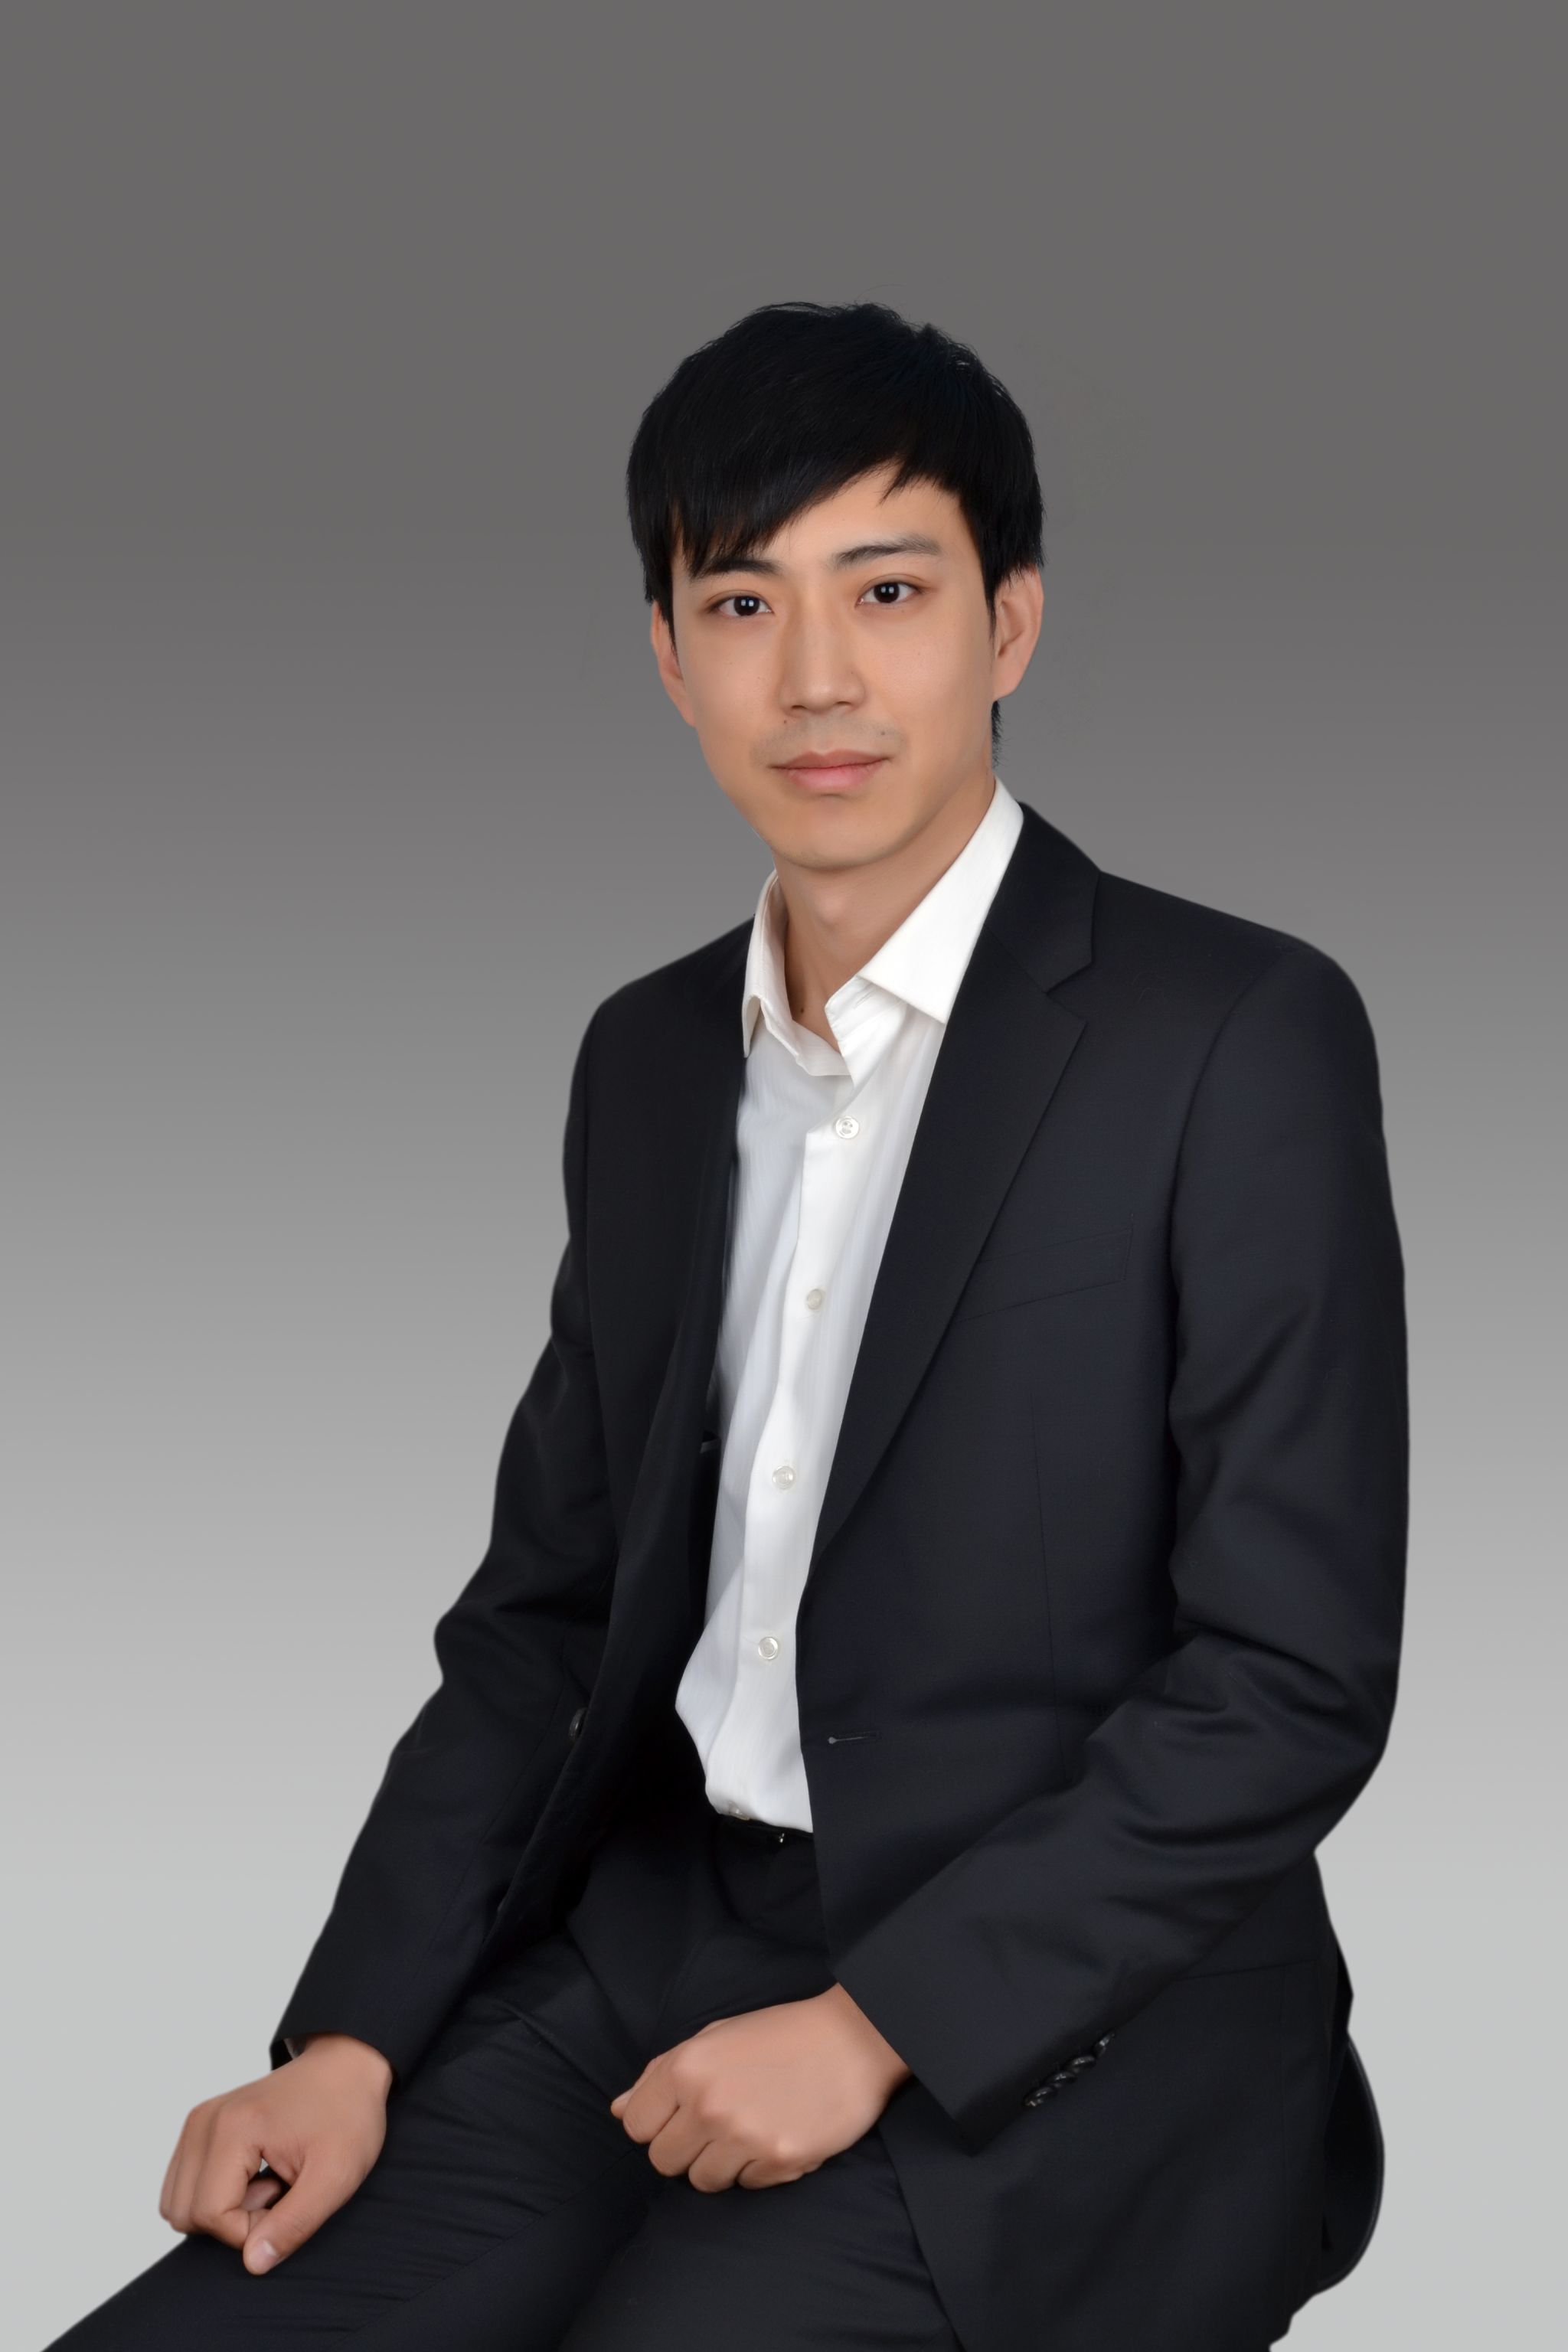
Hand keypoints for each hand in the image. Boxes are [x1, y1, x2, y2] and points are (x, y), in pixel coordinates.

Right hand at [159, 2032, 393, 2273]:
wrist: (346, 2066)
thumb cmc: (347, 2115)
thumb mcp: (337, 2175)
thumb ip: (294, 2224)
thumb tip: (252, 2263)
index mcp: (233, 2128)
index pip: (211, 2215)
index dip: (249, 2229)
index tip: (289, 2202)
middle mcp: (204, 2121)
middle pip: (185, 2213)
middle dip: (232, 2220)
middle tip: (278, 2191)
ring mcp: (198, 2121)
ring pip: (179, 2203)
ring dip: (224, 2208)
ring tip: (269, 2181)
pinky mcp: (199, 2126)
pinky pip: (185, 2186)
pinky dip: (217, 2193)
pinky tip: (257, 2173)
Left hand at [608, 1983, 910, 2191]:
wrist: (853, 2038)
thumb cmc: (780, 2034)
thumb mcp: (713, 2037)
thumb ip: (661, 2075)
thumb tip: (618, 2109)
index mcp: (687, 2067)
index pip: (635, 2125)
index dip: (656, 2122)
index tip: (681, 2113)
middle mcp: (708, 2104)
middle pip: (663, 2161)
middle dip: (684, 2147)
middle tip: (717, 2125)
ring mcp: (743, 2136)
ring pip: (701, 2181)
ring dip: (720, 2163)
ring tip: (748, 2130)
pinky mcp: (779, 2161)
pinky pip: (746, 2186)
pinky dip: (757, 2169)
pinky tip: (777, 2135)